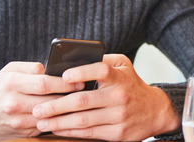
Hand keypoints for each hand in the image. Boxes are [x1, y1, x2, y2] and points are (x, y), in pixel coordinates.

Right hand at [0, 61, 84, 141]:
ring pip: (50, 115)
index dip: (65, 82)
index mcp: (11, 83)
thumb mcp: (8, 72)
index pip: (44, 83)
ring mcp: (18, 121)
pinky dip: (58, 120)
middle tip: (86, 91)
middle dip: (71, 96)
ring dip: (67, 110)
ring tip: (82, 103)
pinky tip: (69, 114)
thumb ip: (30, 67)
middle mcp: (13, 103)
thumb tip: (52, 68)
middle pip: (50, 101)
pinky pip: (46, 125)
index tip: (79, 80)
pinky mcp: (23, 133)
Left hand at [31, 54, 179, 140]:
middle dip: (56, 106)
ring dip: (58, 122)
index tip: (63, 76)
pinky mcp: (118, 134)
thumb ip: (102, 61)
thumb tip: (74, 59)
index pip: (100, 70)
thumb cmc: (131, 85)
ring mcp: (119, 116)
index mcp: (119, 77)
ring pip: (83, 120)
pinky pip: (89, 133)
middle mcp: (120, 96)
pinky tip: (57, 129)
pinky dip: (70, 132)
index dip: (82, 72)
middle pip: (83, 101)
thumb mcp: (123, 66)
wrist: (155, 111)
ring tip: (41, 121)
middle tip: (37, 108)